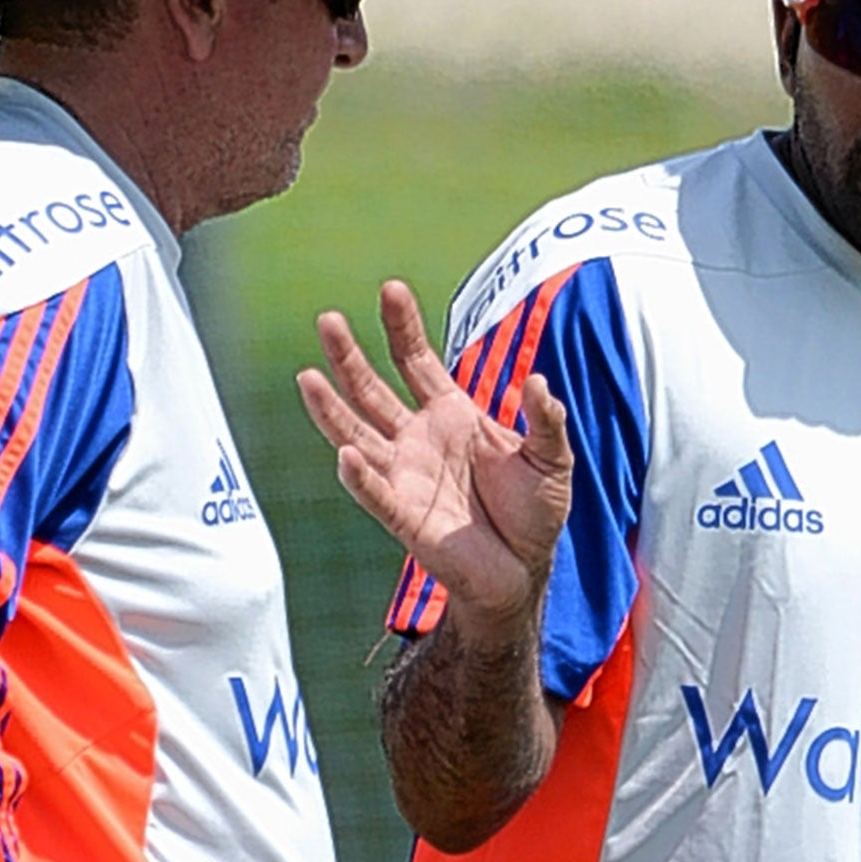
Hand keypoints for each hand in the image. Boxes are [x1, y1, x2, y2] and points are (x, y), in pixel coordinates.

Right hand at [297, 279, 573, 634]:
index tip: (391, 290)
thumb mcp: (553, 459)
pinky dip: (359, 475)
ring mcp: (405, 476)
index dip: (402, 327)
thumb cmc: (535, 513)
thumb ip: (548, 420)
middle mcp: (418, 439)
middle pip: (372, 389)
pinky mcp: (404, 517)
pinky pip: (376, 492)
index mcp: (451, 415)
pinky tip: (343, 454)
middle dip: (349, 356)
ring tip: (307, 376)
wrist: (523, 572)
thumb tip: (540, 382)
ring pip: (357, 434)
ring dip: (332, 409)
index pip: (415, 361)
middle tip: (327, 319)